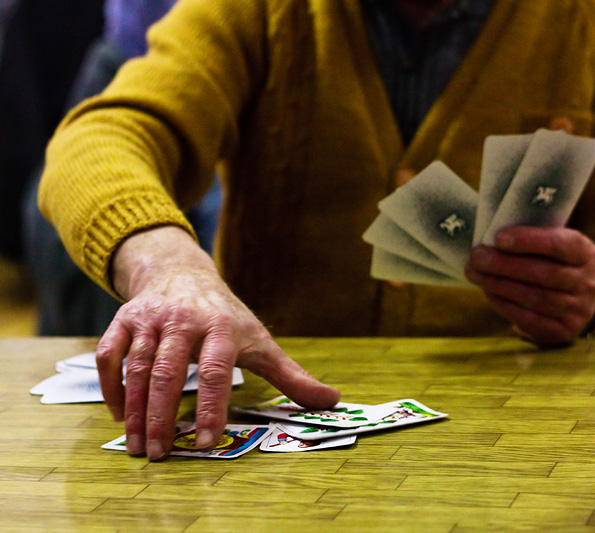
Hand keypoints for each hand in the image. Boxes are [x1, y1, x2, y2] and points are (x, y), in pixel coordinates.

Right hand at [96, 226, 339, 460]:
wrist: (183, 273)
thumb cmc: (226, 316)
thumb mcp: (260, 340)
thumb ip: (291, 375)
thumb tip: (332, 400)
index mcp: (222, 328)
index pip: (217, 371)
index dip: (213, 407)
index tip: (208, 441)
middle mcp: (184, 321)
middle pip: (168, 372)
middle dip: (163, 416)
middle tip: (161, 453)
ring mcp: (152, 319)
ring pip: (137, 367)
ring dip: (135, 409)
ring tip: (138, 445)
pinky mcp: (125, 319)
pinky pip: (110, 355)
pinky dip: (111, 386)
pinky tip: (119, 415)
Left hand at [465, 226, 594, 345]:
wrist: (571, 300)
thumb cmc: (551, 264)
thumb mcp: (551, 247)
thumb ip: (530, 241)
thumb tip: (490, 240)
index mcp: (586, 253)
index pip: (558, 245)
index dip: (528, 241)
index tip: (498, 238)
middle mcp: (588, 282)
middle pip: (543, 274)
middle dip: (504, 265)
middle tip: (476, 258)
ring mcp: (579, 310)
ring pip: (534, 298)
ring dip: (499, 285)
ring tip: (475, 274)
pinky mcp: (564, 331)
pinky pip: (530, 319)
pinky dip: (505, 305)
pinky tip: (488, 292)